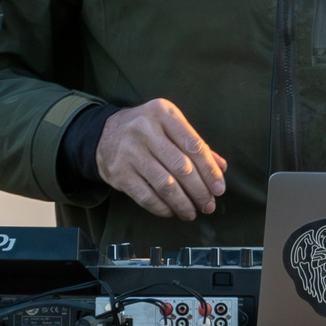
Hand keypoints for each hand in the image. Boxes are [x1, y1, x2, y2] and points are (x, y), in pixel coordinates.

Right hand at [93, 99, 227, 221]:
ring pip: (165, 185)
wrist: (104, 133)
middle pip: (181, 167)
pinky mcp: (119, 173)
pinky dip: (162, 208)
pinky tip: (171, 211)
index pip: (194, 145)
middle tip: (208, 205)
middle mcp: (145, 130)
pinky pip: (146, 196)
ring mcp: (130, 152)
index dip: (210, 171)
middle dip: (199, 191)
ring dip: (183, 203)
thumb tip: (221, 168)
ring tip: (192, 212)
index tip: (219, 189)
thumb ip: (195, 144)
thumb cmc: (146, 130)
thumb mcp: (170, 126)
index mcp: (163, 113)